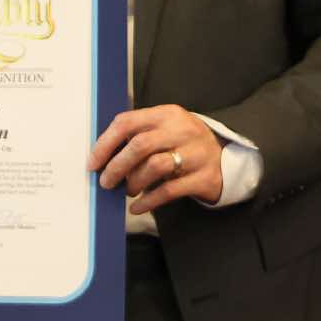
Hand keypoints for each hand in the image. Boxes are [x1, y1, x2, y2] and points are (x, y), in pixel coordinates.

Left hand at [89, 104, 224, 214]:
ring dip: (134, 182)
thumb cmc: (183, 143)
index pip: (127, 122)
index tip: (93, 162)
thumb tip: (101, 155)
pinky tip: (137, 207)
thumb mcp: (165, 128)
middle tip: (106, 181)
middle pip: (140, 145)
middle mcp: (182, 130)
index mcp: (166, 114)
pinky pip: (170, 190)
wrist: (227, 158)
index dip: (106, 143)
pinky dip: (149, 200)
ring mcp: (196, 153)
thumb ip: (138, 134)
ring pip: (155, 167)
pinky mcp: (205, 177)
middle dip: (117, 166)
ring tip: (127, 190)